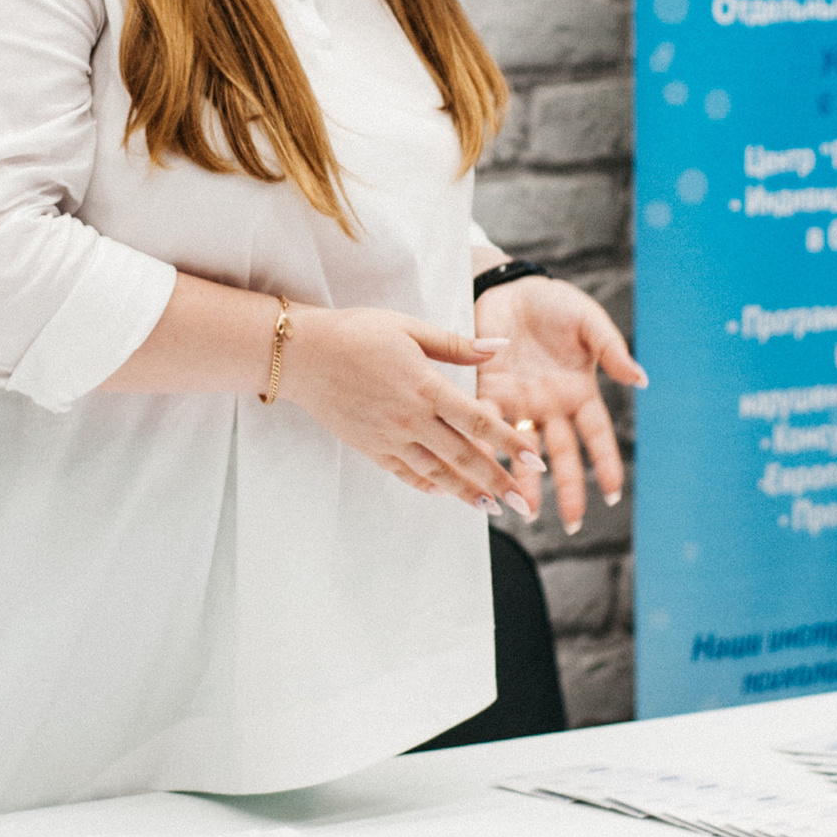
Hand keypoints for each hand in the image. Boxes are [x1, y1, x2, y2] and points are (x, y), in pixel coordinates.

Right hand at [281, 308, 535, 505]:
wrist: (301, 355)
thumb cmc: (356, 332)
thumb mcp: (409, 328)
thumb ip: (457, 345)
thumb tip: (501, 348)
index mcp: (426, 387)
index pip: (478, 421)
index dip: (510, 443)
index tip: (535, 461)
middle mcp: (410, 418)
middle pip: (462, 456)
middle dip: (497, 481)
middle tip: (524, 504)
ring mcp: (388, 437)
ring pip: (435, 472)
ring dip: (465, 492)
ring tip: (492, 508)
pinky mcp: (369, 446)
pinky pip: (404, 472)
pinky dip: (426, 485)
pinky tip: (443, 493)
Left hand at [473, 277, 642, 531]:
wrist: (510, 287)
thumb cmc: (555, 305)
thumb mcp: (588, 322)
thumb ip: (611, 349)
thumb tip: (640, 379)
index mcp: (579, 392)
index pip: (597, 435)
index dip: (606, 463)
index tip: (615, 494)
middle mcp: (549, 406)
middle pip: (562, 454)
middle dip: (567, 488)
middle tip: (570, 523)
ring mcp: (518, 402)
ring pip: (523, 448)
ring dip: (523, 479)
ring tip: (522, 512)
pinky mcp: (487, 390)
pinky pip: (485, 421)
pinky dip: (485, 444)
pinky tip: (482, 467)